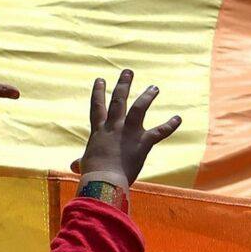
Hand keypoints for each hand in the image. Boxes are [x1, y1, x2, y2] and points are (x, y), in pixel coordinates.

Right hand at [71, 69, 182, 186]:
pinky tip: (178, 118)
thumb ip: (80, 162)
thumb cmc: (93, 174)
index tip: (101, 79)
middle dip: (124, 85)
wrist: (104, 179)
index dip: (98, 92)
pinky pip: (160, 131)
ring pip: (139, 108)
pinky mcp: (143, 142)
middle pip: (119, 100)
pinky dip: (170, 125)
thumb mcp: (85, 164)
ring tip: (154, 88)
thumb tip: (73, 166)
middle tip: (128, 72)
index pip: (97, 107)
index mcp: (99, 131)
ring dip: (147, 96)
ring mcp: (129, 132)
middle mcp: (114, 127)